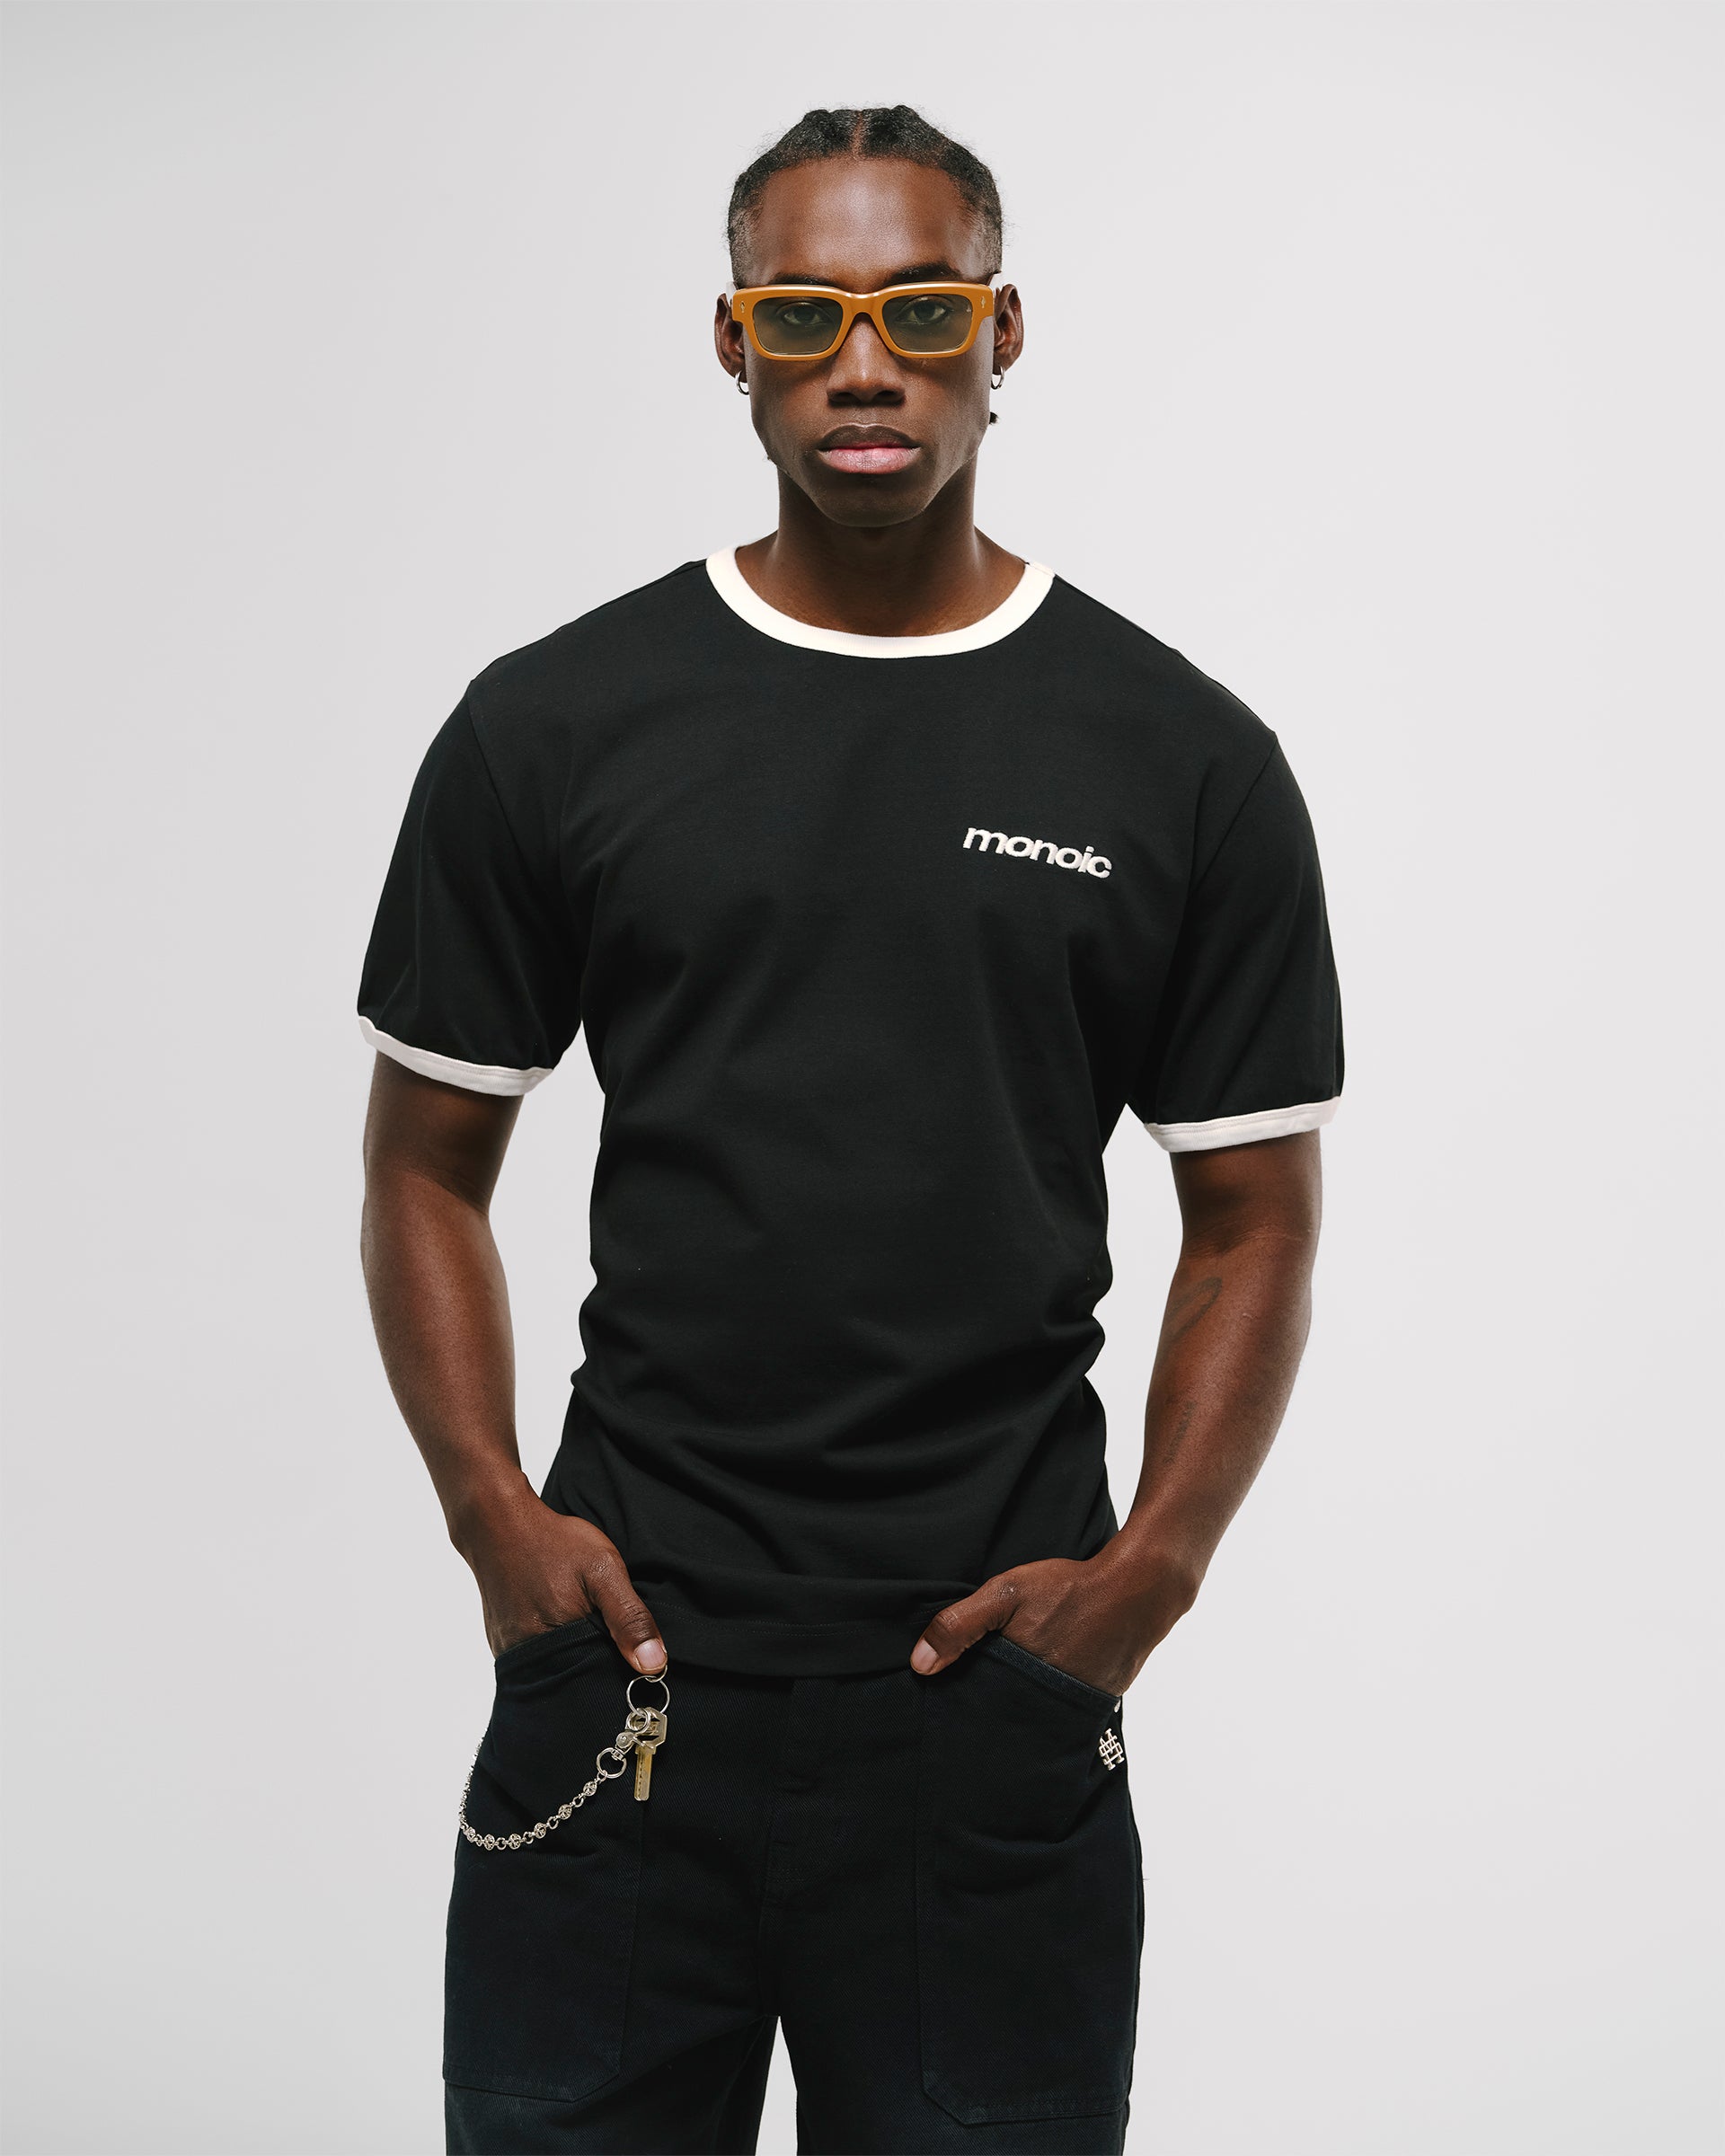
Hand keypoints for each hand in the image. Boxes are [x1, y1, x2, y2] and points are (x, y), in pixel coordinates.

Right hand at [453, 1477, 666, 1673]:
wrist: (497, 1522)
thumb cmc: (552, 1542)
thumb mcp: (603, 1571)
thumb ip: (629, 1617)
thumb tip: (654, 1665)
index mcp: (558, 1645)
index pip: (595, 1683)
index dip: (615, 1673)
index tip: (628, 1659)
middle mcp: (528, 1658)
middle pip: (572, 1679)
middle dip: (592, 1666)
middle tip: (602, 1631)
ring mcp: (510, 1652)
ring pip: (553, 1669)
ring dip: (571, 1656)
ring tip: (580, 1625)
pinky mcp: (501, 1643)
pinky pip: (534, 1657)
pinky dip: (551, 1646)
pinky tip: (558, 1622)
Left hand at [907, 1538, 1201, 1695]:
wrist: (1140, 1588)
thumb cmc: (1070, 1588)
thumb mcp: (1006, 1594)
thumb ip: (960, 1625)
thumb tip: (920, 1665)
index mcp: (1022, 1685)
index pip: (982, 1717)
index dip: (965, 1716)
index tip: (947, 1720)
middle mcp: (1049, 1705)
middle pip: (1009, 1721)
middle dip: (992, 1718)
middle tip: (977, 1710)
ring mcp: (1079, 1707)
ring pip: (1038, 1716)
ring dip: (1023, 1709)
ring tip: (1009, 1697)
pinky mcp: (1100, 1700)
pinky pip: (1067, 1708)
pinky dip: (1053, 1699)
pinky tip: (1048, 1678)